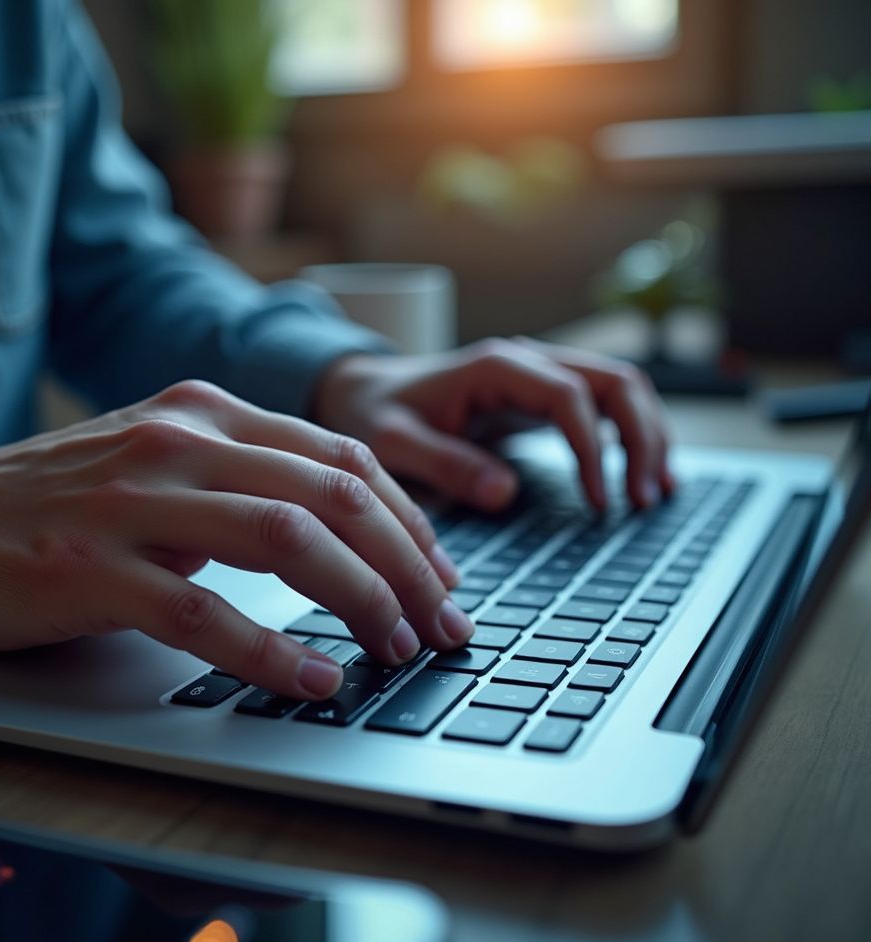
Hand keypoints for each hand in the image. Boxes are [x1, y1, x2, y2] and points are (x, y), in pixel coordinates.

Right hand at [0, 382, 472, 699]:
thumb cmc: (60, 502)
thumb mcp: (165, 468)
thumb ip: (246, 482)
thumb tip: (345, 537)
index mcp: (208, 412)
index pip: (344, 457)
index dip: (410, 522)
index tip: (443, 577)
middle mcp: (180, 440)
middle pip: (334, 494)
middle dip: (407, 566)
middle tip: (441, 625)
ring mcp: (134, 498)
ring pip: (287, 540)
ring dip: (360, 600)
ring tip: (395, 648)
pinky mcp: (91, 565)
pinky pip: (203, 611)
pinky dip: (270, 651)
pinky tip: (313, 681)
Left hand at [313, 338, 674, 510]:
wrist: (365, 391)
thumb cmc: (375, 413)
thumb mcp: (392, 442)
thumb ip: (443, 464)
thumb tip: (506, 493)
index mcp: (495, 367)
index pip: (569, 396)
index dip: (592, 448)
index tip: (598, 502)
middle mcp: (527, 362)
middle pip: (615, 381)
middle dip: (642, 437)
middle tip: (644, 498)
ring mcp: (539, 376)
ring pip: (620, 389)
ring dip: (647, 435)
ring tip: (654, 492)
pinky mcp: (541, 397)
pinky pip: (603, 407)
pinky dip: (630, 436)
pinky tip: (641, 474)